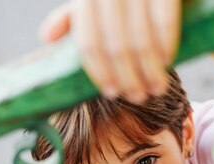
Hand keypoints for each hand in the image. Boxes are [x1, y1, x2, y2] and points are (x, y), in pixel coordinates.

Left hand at [39, 0, 180, 102]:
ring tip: (156, 88)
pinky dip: (166, 44)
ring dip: (149, 70)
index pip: (89, 44)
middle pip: (114, 46)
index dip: (100, 72)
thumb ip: (72, 16)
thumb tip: (46, 38)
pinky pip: (163, 19)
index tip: (112, 93)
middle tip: (138, 98)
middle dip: (127, 78)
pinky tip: (168, 62)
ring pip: (140, 38)